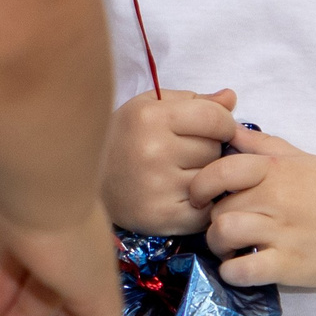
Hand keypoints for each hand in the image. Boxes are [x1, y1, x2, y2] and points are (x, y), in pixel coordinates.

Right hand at [104, 87, 240, 232]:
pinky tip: (183, 197)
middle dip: (209, 150)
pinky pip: (206, 210)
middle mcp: (152, 151)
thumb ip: (193, 101)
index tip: (215, 130)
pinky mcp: (163, 217)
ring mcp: (157, 187)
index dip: (223, 123)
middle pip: (214, 149)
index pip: (215, 118)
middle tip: (186, 154)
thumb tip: (231, 97)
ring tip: (180, 174)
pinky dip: (202, 205)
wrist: (84, 183)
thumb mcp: (151, 107)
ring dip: (205, 178)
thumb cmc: (125, 138)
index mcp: (149, 117)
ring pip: (211, 179)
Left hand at [186, 127, 315, 289]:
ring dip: (218, 246)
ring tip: (230, 249)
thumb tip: (227, 129)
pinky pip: (242, 270)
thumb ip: (262, 145)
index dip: (201, 185)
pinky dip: (233, 272)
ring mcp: (283, 233)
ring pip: (223, 234)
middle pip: (218, 207)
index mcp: (275, 169)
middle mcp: (276, 198)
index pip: (220, 170)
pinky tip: (241, 268)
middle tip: (225, 228)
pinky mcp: (290, 266)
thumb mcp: (300, 159)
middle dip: (213, 220)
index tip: (202, 198)